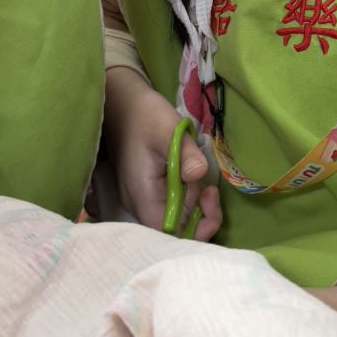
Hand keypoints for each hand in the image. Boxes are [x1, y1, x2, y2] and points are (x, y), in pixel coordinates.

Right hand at [103, 67, 220, 241]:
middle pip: (173, 229)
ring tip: (202, 179)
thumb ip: (185, 153)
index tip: (210, 201)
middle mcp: (138, 203)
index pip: (167, 232)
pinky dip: (186, 196)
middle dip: (199, 215)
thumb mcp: (168, 128)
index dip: (194, 229)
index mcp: (141, 194)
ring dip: (194, 203)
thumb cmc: (145, 115)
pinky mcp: (147, 191)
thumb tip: (198, 174)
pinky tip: (192, 179)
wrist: (125, 104)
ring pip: (174, 217)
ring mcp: (141, 198)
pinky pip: (170, 205)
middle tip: (211, 190)